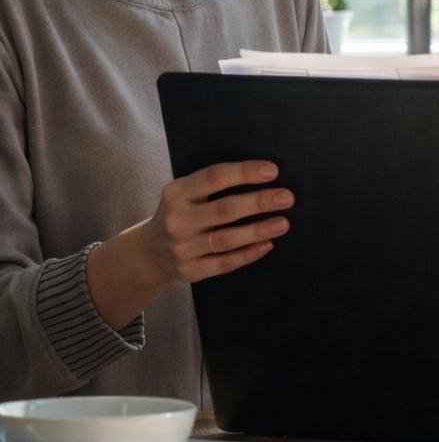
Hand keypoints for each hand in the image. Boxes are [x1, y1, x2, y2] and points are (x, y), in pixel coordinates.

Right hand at [85, 161, 293, 331]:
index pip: (214, 178)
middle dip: (258, 202)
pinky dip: (248, 254)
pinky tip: (267, 245)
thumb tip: (262, 175)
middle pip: (224, 210)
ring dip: (258, 230)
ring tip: (283, 223)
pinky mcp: (190, 271)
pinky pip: (225, 263)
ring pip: (227, 239)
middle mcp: (178, 220)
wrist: (148, 251)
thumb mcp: (184, 193)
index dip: (244, 173)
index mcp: (176, 193)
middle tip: (286, 197)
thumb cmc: (180, 213)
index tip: (272, 171)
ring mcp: (182, 248)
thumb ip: (212, 185)